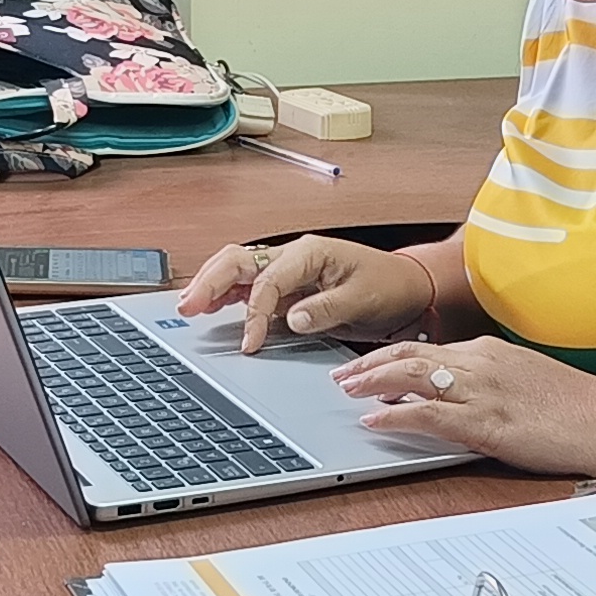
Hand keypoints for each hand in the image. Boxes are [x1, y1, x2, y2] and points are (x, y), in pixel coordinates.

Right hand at [176, 235, 439, 353]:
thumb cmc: (388, 286)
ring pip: (238, 266)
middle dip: (210, 282)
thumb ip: (326, 309)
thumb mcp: (362, 300)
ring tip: (189, 305)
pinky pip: (249, 281)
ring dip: (212, 283)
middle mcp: (294, 255)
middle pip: (239, 260)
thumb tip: (292, 318)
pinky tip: (212, 305)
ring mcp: (289, 267)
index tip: (249, 342)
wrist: (407, 286)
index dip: (254, 313)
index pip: (268, 281)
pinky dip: (227, 291)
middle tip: (188, 306)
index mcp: (310, 253)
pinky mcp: (289, 282)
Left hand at [331, 336, 595, 479]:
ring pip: (412, 377)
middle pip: (411, 354)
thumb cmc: (580, 408)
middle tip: (342, 374)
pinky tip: (374, 421)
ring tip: (346, 390)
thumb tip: (465, 394)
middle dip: (370, 363)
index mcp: (491, 352)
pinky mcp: (487, 423)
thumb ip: (494, 382)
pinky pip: (429, 416)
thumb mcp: (530, 382)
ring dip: (372, 382)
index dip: (391, 354)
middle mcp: (481, 363)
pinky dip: (395, 416)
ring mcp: (482, 391)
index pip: (428, 347)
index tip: (367, 362)